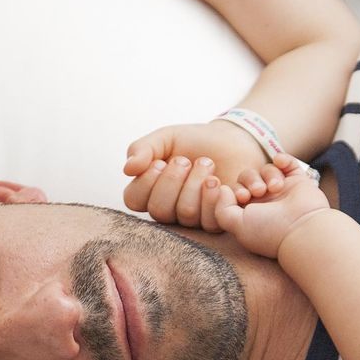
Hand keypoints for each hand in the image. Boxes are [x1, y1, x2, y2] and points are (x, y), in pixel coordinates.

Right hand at [124, 120, 278, 226]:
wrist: (232, 140)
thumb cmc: (195, 141)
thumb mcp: (166, 138)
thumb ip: (143, 148)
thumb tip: (127, 169)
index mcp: (150, 190)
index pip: (134, 199)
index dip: (146, 183)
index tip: (161, 162)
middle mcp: (169, 209)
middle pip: (159, 210)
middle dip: (173, 181)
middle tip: (185, 160)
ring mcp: (193, 218)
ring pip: (186, 214)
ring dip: (196, 184)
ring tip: (206, 163)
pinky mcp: (217, 219)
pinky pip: (211, 221)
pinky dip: (215, 197)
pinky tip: (220, 181)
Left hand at [208, 154, 330, 257]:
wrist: (303, 229)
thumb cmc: (269, 230)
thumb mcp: (236, 224)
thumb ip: (221, 208)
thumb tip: (223, 188)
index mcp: (250, 213)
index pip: (235, 191)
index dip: (236, 189)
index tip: (243, 197)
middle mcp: (265, 201)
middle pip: (248, 176)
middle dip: (251, 180)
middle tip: (259, 191)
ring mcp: (283, 191)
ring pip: (267, 169)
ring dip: (269, 174)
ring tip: (276, 187)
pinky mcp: (299, 182)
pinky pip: (287, 162)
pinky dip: (283, 159)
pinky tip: (281, 163)